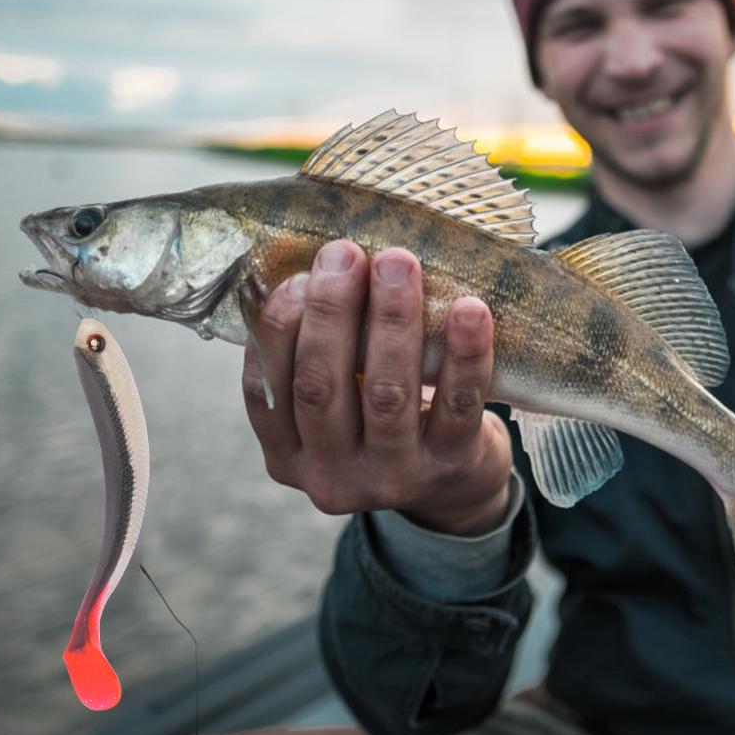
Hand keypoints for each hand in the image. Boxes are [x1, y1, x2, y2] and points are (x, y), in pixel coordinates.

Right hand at [242, 240, 512, 534]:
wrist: (454, 481)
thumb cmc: (380, 417)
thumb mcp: (335, 402)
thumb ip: (316, 353)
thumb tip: (313, 264)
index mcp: (288, 454)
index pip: (265, 392)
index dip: (276, 330)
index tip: (296, 276)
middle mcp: (331, 476)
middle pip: (320, 388)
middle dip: (330, 311)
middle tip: (344, 252)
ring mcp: (392, 477)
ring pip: (387, 394)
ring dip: (391, 320)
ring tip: (399, 262)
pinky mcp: (450, 467)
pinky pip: (458, 406)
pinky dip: (464, 354)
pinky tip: (469, 309)